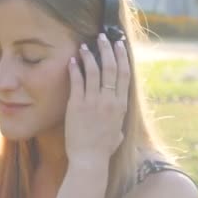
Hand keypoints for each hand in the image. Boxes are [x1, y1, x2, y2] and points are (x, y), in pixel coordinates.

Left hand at [64, 33, 130, 162]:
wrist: (89, 159)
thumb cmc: (103, 149)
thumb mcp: (117, 133)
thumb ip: (119, 122)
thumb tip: (120, 121)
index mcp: (121, 105)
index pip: (124, 74)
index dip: (122, 56)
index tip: (120, 44)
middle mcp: (109, 100)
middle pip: (111, 67)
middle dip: (107, 49)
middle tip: (102, 37)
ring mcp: (93, 102)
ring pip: (93, 70)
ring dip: (89, 55)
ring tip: (84, 45)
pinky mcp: (77, 105)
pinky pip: (76, 81)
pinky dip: (74, 69)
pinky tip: (72, 60)